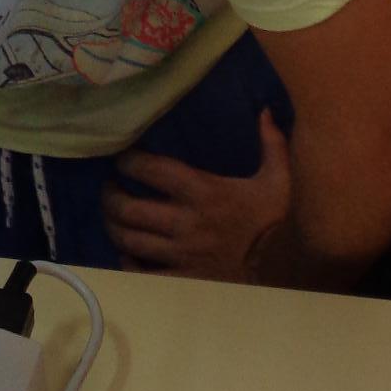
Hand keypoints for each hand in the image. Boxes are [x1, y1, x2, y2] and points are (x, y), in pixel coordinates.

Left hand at [101, 111, 292, 281]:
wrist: (281, 271)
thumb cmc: (272, 223)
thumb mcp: (278, 181)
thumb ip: (272, 145)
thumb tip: (265, 111)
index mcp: (203, 193)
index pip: (153, 171)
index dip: (129, 161)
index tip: (123, 158)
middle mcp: (185, 223)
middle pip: (129, 209)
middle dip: (110, 196)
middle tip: (110, 187)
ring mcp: (181, 254)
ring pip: (129, 239)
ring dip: (113, 226)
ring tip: (112, 215)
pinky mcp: (181, 279)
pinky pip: (142, 273)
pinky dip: (127, 262)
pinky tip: (126, 252)